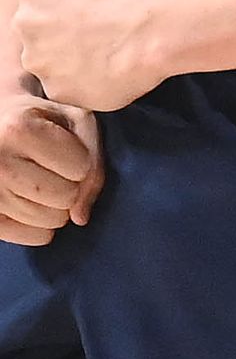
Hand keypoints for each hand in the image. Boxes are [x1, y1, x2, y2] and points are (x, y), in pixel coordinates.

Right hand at [0, 80, 102, 244]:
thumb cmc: (40, 120)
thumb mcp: (75, 121)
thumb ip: (94, 161)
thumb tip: (80, 218)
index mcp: (19, 130)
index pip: (80, 169)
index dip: (81, 160)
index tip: (63, 149)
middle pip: (65, 197)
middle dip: (70, 184)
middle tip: (51, 168)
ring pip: (51, 221)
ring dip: (57, 206)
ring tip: (39, 182)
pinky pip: (35, 237)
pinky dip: (43, 226)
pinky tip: (32, 202)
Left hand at [16, 0, 167, 114]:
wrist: (152, 35)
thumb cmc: (134, 2)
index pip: (38, 0)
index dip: (64, 8)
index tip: (87, 13)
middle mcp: (25, 23)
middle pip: (36, 33)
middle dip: (60, 36)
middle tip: (96, 38)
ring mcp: (36, 59)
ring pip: (48, 63)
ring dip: (69, 63)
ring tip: (106, 60)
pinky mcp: (55, 89)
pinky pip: (66, 89)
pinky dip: (83, 86)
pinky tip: (109, 76)